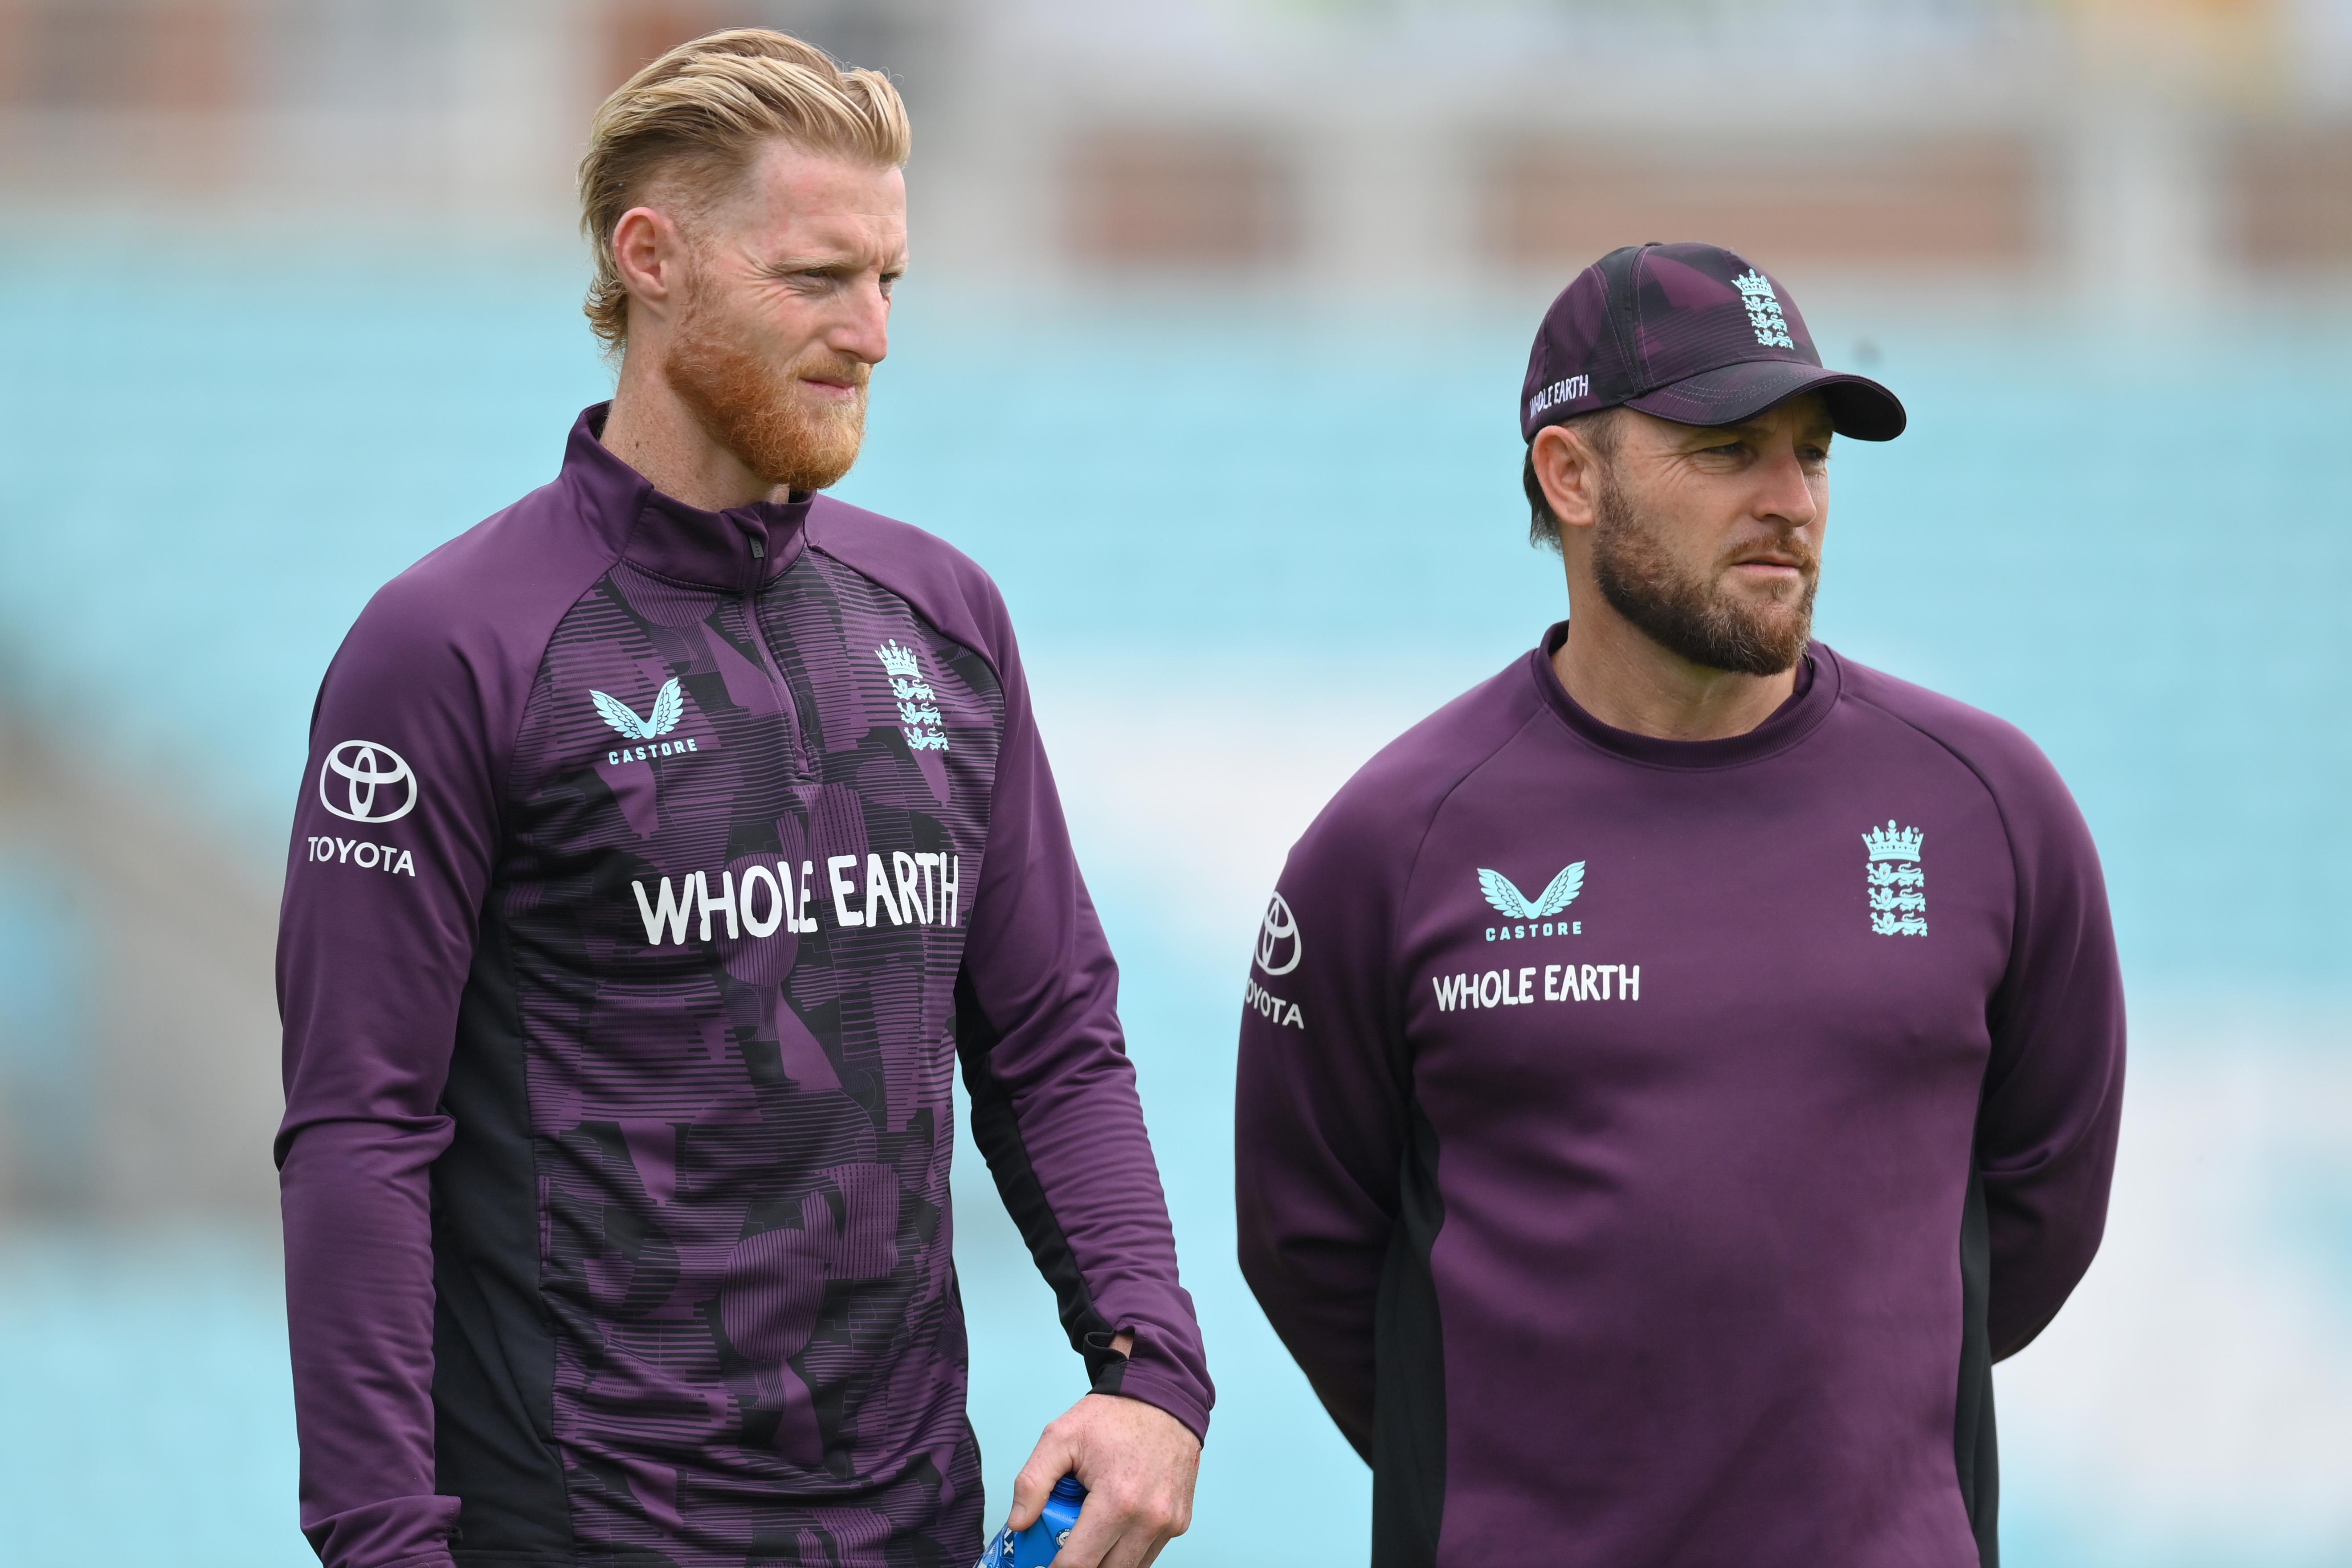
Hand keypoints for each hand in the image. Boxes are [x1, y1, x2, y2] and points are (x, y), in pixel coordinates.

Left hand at [1006, 1363, 1199, 1567]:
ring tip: (1087, 1532)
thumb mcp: (1059, 1437)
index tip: (1042, 1564)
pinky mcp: (1179, 1523)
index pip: (1079, 1564)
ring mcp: (1169, 1523)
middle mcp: (1150, 1518)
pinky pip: (1148, 1555)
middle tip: (1061, 1548)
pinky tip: (1112, 1526)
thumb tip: (1019, 1523)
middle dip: (1078, 1564)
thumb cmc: (1114, 1416)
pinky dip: (1125, 1550)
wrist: (1164, 1397)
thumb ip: (1032, 1482)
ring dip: (1103, 1560)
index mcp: (1118, 1500)